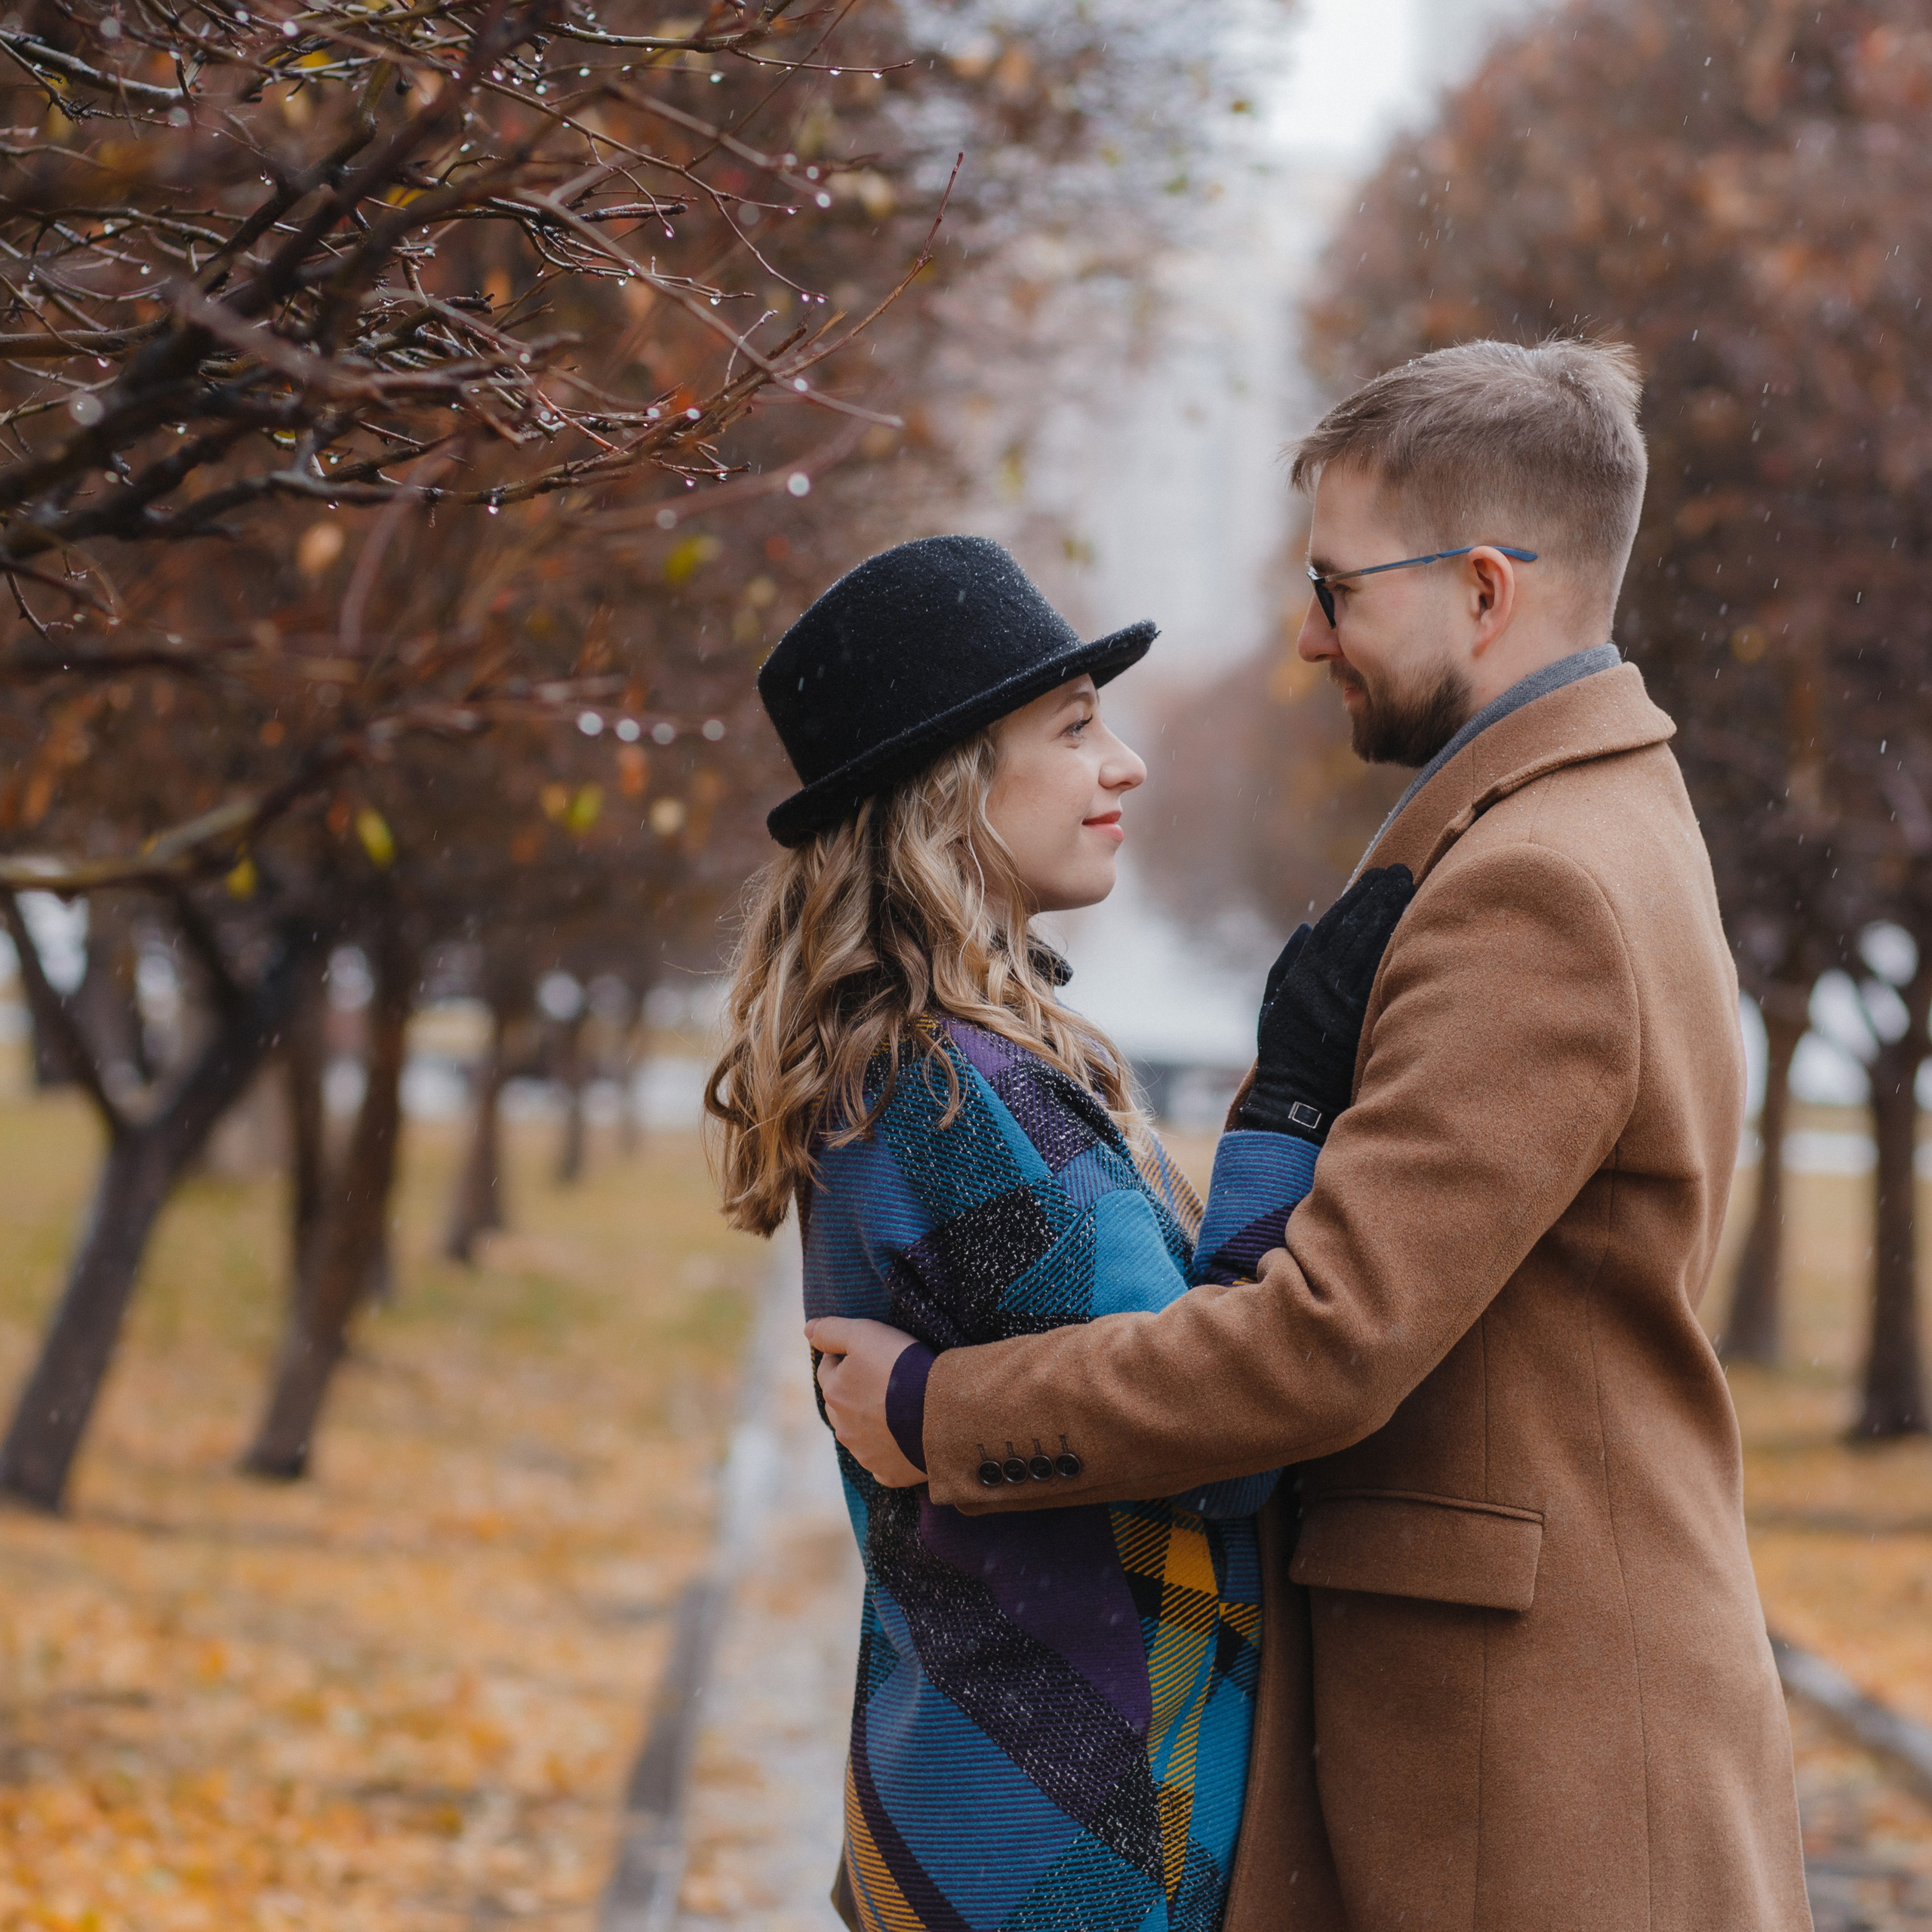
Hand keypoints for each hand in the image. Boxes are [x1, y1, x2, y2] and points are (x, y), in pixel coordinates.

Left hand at [804, 1317, 925, 1486]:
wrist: (941, 1412)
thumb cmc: (903, 1368)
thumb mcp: (866, 1334)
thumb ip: (832, 1330)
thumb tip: (808, 1330)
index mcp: (834, 1393)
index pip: (827, 1369)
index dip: (843, 1357)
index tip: (863, 1352)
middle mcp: (843, 1428)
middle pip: (839, 1405)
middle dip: (852, 1392)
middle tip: (881, 1380)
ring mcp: (865, 1454)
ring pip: (858, 1435)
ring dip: (869, 1422)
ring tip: (896, 1409)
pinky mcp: (888, 1473)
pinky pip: (882, 1462)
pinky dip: (889, 1451)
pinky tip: (904, 1439)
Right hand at [1241, 864, 1415, 1138]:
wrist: (1297, 1098)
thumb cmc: (1284, 1052)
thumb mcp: (1272, 1005)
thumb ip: (1286, 964)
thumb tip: (1307, 927)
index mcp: (1301, 978)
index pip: (1335, 927)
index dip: (1358, 899)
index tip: (1377, 877)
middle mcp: (1323, 987)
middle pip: (1358, 931)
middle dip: (1381, 899)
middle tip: (1402, 874)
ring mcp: (1346, 1004)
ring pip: (1374, 949)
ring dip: (1393, 917)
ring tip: (1409, 891)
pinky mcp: (1365, 1023)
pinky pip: (1384, 979)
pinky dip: (1398, 951)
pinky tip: (1413, 931)